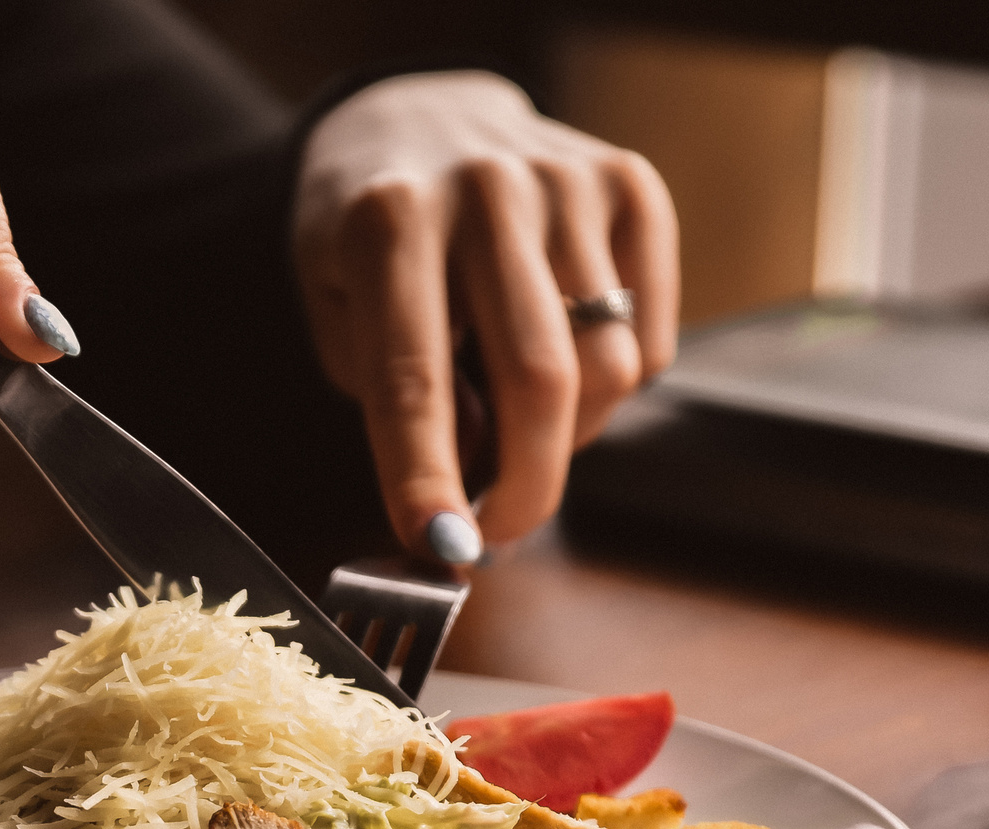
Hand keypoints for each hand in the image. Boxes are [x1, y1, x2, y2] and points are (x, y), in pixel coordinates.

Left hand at [292, 71, 678, 563]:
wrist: (416, 121)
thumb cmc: (370, 241)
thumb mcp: (340, 314)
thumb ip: (398, 399)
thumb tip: (478, 490)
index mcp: (390, 220)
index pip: (413, 376)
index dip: (426, 475)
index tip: (441, 547)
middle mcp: (486, 188)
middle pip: (538, 379)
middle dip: (523, 487)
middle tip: (496, 535)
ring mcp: (568, 181)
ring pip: (607, 370)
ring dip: (568, 438)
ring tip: (520, 427)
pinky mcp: (632, 184)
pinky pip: (648, 339)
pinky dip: (612, 385)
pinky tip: (564, 360)